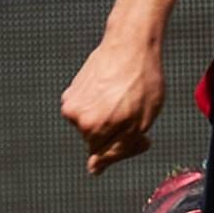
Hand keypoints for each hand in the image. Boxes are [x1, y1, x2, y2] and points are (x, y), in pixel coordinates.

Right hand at [60, 34, 164, 175]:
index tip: (139, 138)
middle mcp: (77, 118)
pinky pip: (87, 109)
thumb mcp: (142, 121)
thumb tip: (94, 169)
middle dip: (117, 133)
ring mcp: (72, 103)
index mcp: (94, 129)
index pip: (105, 158)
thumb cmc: (141, 80)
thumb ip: (119, 149)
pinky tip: (114, 89)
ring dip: (108, 117)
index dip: (126, 149)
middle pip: (97, 142)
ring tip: (124, 96)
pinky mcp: (71, 91)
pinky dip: (101, 104)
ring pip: (92, 125)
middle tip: (136, 111)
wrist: (129, 43)